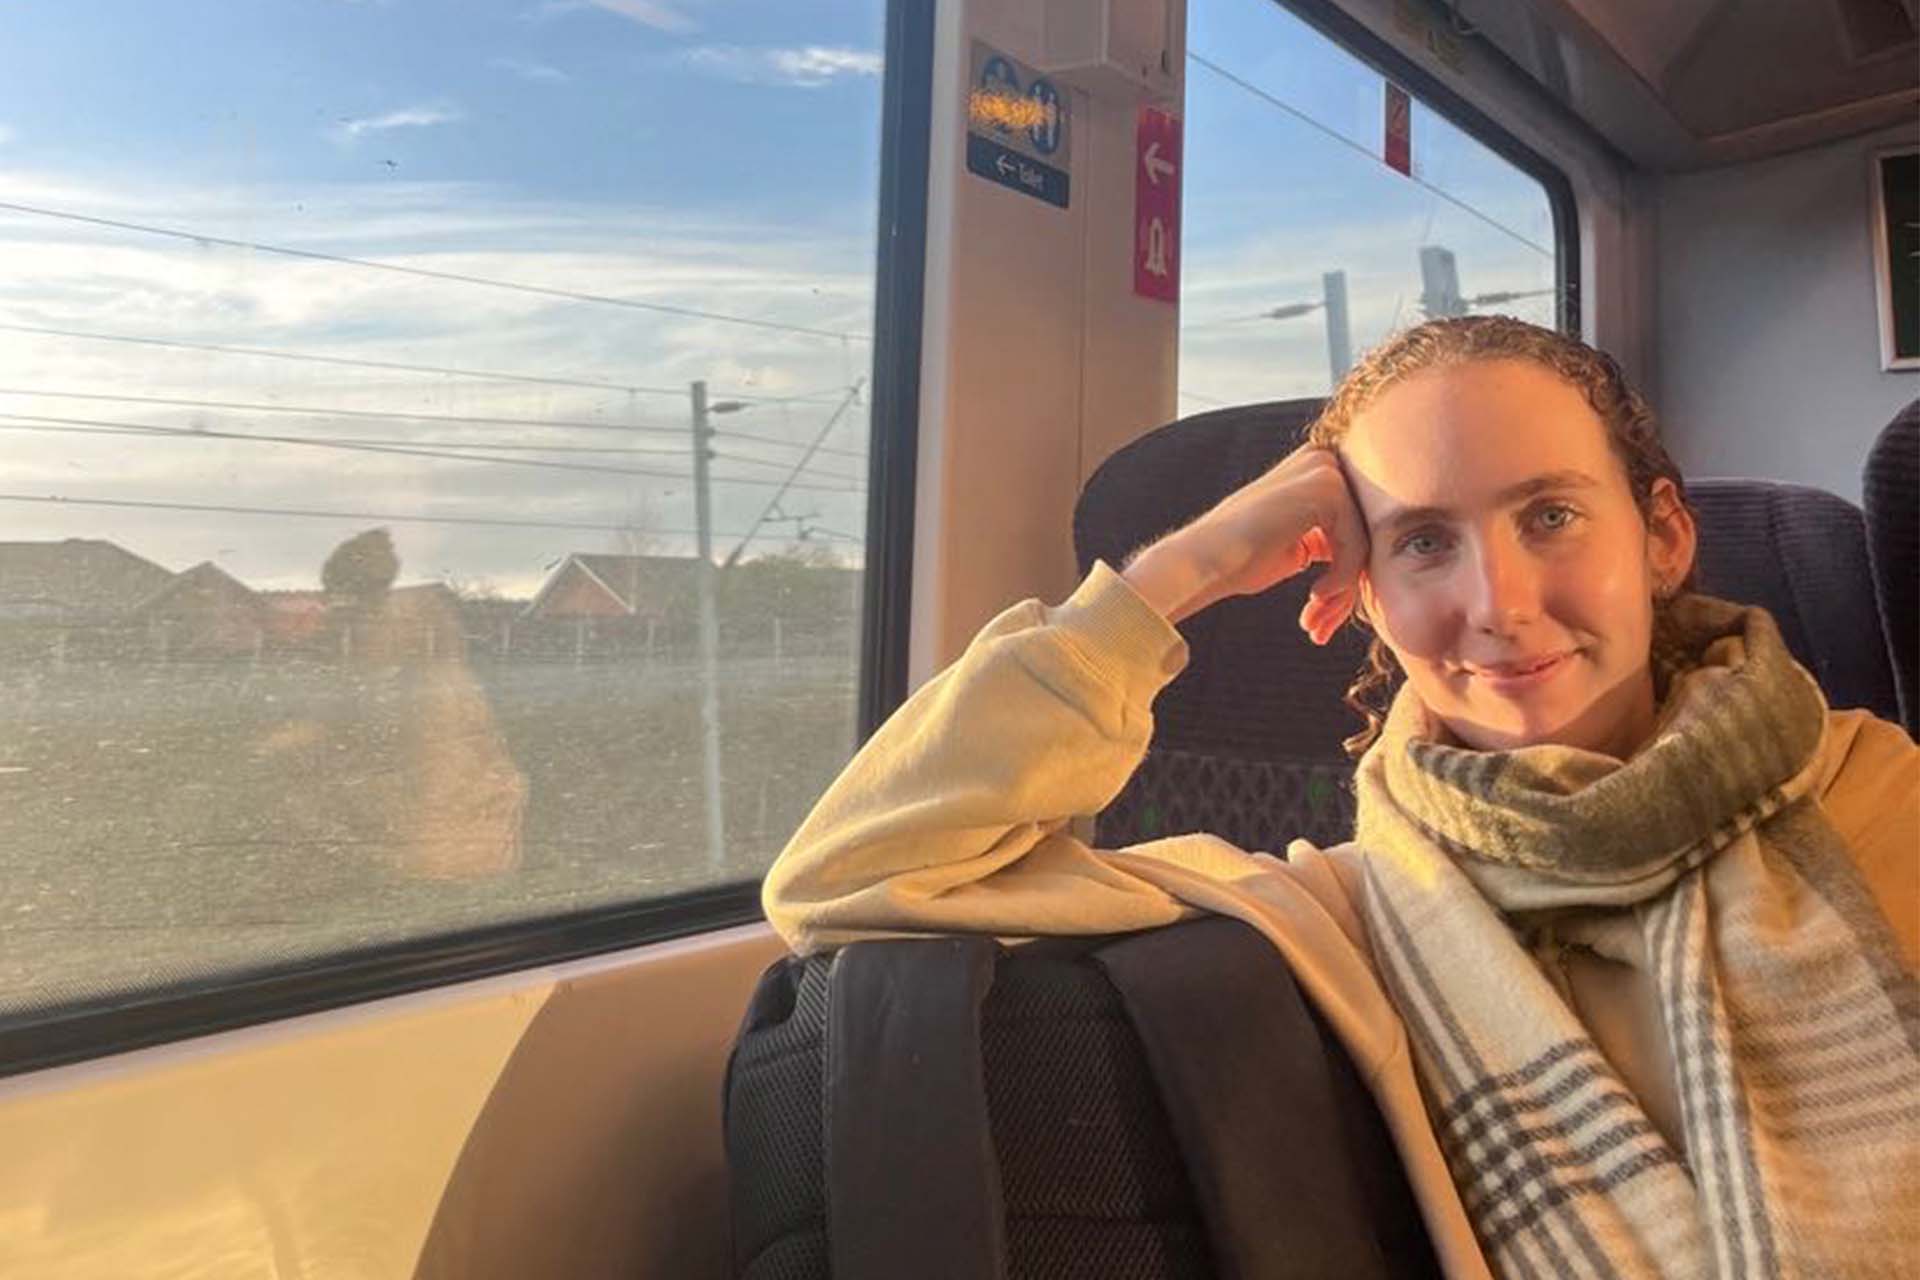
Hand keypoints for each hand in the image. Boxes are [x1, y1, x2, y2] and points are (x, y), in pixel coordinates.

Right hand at [1119, 445, 1368, 642]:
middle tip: (1322, 621)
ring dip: (1343, 589)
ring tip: (1317, 617)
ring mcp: (1325, 471)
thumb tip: (1369, 556)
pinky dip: (1340, 579)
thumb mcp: (1299, 542)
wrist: (1205, 559)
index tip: (1325, 608)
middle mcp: (1323, 460)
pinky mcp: (1327, 490)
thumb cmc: (1241, 558)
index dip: (1344, 571)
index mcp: (1315, 468)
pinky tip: (1314, 596)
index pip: (1353, 523)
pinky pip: (1355, 545)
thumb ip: (1332, 537)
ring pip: (1362, 541)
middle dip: (1346, 584)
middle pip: (1362, 530)